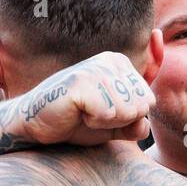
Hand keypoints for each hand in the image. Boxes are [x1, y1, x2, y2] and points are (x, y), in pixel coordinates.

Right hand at [8, 51, 152, 146]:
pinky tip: (77, 114)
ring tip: (84, 113)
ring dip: (104, 122)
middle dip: (118, 120)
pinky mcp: (82, 82)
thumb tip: (145, 125)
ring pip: (126, 111)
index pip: (148, 101)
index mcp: (120, 64)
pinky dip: (93, 122)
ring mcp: (96, 68)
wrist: (38, 124)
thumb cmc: (75, 122)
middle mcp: (110, 60)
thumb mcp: (112, 125)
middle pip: (140, 106)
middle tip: (92, 114)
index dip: (127, 118)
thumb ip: (134, 123)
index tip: (102, 112)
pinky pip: (107, 114)